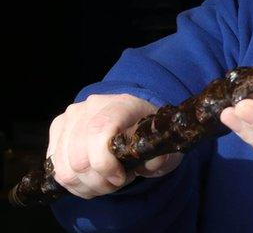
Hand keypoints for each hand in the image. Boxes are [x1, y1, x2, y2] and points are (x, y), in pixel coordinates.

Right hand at [48, 94, 182, 198]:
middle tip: (117, 182)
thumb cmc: (147, 135)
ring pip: (64, 168)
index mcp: (122, 104)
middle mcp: (92, 106)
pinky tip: (91, 180)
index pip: (99, 131)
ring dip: (86, 185)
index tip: (121, 177)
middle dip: (99, 181)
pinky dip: (75, 184)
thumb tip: (148, 164)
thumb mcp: (160, 146)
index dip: (105, 163)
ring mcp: (71, 116)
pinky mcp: (57, 129)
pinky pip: (55, 170)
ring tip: (105, 182)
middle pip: (79, 157)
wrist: (133, 120)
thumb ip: (158, 157)